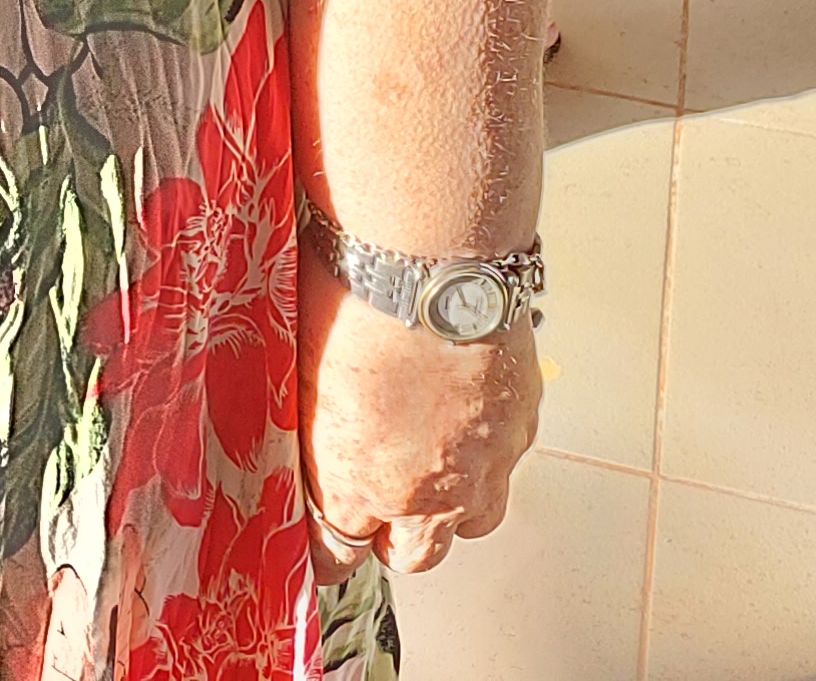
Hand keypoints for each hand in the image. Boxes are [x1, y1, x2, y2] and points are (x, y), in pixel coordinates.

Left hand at [299, 266, 539, 577]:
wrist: (429, 260)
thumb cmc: (349, 296)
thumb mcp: (298, 370)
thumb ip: (306, 425)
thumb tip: (296, 431)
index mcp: (356, 482)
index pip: (336, 554)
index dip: (326, 546)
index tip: (321, 532)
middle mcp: (425, 491)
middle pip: (412, 555)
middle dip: (391, 536)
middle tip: (377, 503)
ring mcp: (482, 464)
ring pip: (472, 521)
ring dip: (450, 505)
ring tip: (429, 463)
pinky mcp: (519, 427)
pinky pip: (504, 462)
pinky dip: (486, 449)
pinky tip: (464, 409)